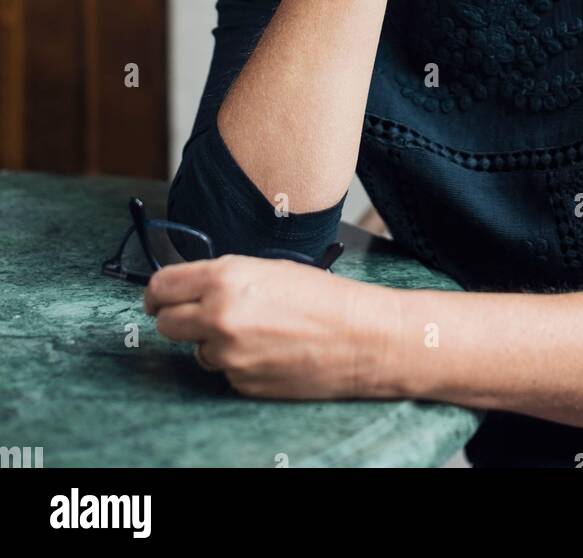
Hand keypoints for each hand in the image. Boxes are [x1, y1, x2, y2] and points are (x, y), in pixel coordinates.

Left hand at [144, 255, 399, 399]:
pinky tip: (266, 350)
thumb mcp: (266, 267)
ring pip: (194, 349)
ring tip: (251, 330)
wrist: (358, 337)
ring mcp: (228, 354)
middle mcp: (218, 316)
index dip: (156, 293)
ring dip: (210, 342)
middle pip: (165, 323)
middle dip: (176, 318)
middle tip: (196, 315)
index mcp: (224, 278)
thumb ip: (222, 277)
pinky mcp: (240, 382)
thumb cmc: (320, 296)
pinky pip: (222, 370)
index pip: (161, 286)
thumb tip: (187, 288)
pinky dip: (235, 362)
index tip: (157, 298)